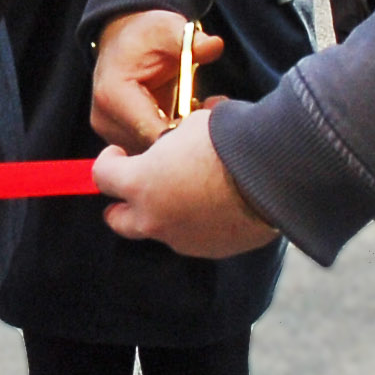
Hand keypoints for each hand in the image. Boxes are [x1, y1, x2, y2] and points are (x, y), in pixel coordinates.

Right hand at [91, 9, 222, 151]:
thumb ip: (190, 41)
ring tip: (202, 118)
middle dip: (184, 141)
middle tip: (212, 117)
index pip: (153, 133)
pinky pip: (148, 152)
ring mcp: (110, 133)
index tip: (209, 121)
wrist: (124, 37)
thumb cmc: (146, 34)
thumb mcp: (169, 30)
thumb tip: (214, 46)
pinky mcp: (119, 139)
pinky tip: (188, 125)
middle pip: (151, 151)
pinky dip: (169, 145)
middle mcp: (105, 120)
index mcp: (114, 96)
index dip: (184, 134)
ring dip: (177, 145)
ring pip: (151, 157)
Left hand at [95, 109, 279, 257]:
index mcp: (140, 183)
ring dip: (163, 213)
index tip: (120, 153)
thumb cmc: (228, 143)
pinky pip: (194, 237)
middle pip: (117, 220)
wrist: (272, 175)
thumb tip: (186, 130)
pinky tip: (215, 204)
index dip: (108, 161)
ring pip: (159, 230)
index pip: (101, 176)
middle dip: (122, 203)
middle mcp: (154, 218)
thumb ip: (176, 138)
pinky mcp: (212, 250)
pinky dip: (197, 223)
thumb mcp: (193, 125)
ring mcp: (182, 239)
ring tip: (186, 192)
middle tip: (137, 186)